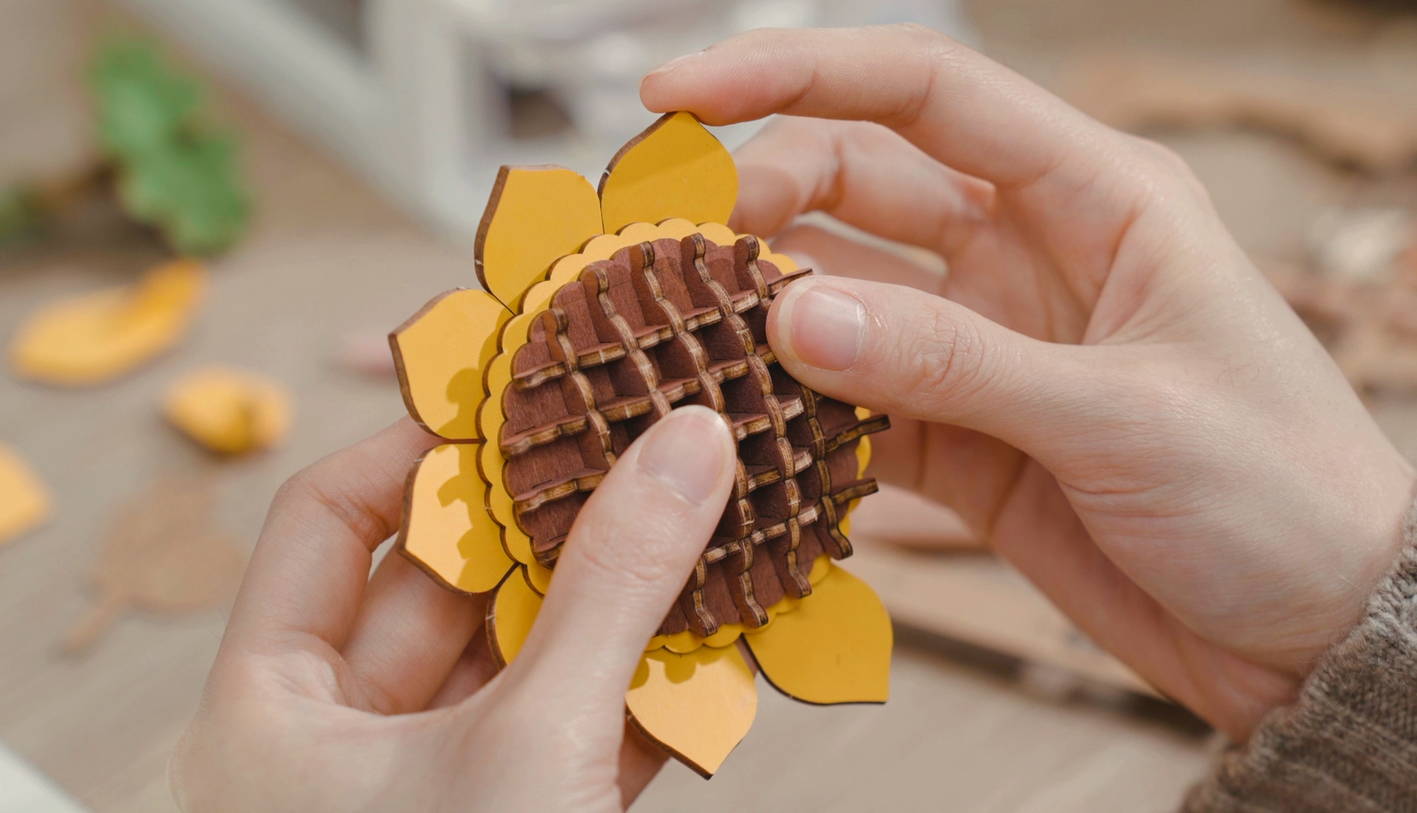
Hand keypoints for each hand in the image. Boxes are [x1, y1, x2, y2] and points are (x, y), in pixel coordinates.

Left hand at [170, 408, 735, 810]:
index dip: (426, 446)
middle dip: (552, 516)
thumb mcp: (529, 747)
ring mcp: (438, 789)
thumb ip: (611, 588)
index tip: (524, 391)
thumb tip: (687, 442)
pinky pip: (580, 728)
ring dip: (616, 598)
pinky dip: (645, 687)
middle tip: (638, 437)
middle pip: (447, 581)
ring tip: (697, 514)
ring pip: (528, 654)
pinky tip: (716, 633)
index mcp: (270, 711)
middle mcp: (342, 744)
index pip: (333, 519)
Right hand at [641, 25, 1415, 739]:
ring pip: (841, 296)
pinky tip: (743, 431)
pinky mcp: (959, 436)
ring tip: (677, 337)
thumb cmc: (1278, 492)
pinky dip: (795, 415)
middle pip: (858, 183)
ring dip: (762, 312)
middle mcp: (1028, 254)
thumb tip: (790, 315)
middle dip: (759, 202)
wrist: (1314, 631)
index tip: (680, 93)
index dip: (795, 74)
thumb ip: (951, 361)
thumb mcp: (1120, 412)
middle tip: (673, 253)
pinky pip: (851, 405)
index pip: (925, 92)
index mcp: (1095, 196)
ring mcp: (985, 346)